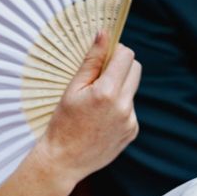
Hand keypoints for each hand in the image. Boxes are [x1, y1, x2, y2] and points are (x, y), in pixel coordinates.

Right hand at [35, 31, 140, 189]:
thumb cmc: (62, 124)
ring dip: (117, 88)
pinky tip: (99, 119)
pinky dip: (117, 108)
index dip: (115, 51)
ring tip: (94, 105)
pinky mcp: (132, 131)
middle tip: (97, 77)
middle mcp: (124, 106)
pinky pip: (129, 109)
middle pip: (134, 69)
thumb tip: (103, 34)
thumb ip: (90, 61)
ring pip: (131, 90)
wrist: (63, 161)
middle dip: (119, 67)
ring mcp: (131, 120)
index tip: (103, 56)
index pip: (126, 56)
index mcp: (107, 92)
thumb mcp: (71, 90)